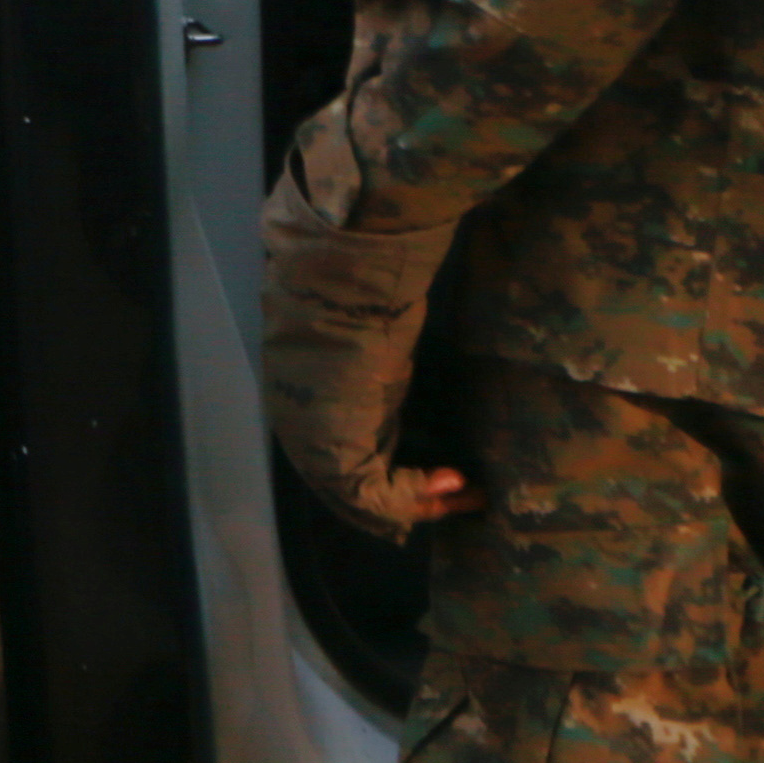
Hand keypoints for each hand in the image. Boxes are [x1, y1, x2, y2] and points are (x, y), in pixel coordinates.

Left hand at [260, 102, 474, 536]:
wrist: (346, 261)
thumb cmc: (360, 271)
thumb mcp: (366, 311)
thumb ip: (369, 331)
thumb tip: (390, 300)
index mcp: (300, 387)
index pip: (335, 449)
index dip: (388, 466)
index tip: (438, 467)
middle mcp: (296, 419)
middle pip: (345, 483)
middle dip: (406, 495)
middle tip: (460, 491)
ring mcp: (310, 436)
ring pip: (360, 497)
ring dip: (419, 501)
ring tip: (466, 491)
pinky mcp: (335, 445)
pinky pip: (374, 495)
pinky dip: (418, 496)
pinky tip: (457, 479)